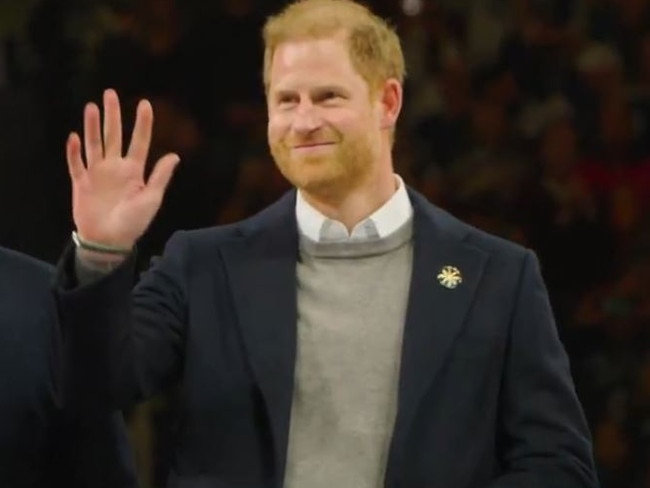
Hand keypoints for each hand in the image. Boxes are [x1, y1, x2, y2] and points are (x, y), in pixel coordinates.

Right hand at [66, 89, 179, 247]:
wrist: (110, 241)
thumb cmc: (134, 222)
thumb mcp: (151, 199)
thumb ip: (160, 176)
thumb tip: (175, 155)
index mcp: (134, 171)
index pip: (139, 141)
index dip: (142, 123)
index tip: (145, 103)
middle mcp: (115, 168)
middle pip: (113, 136)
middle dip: (112, 115)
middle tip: (110, 93)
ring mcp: (97, 174)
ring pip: (94, 144)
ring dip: (92, 126)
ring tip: (92, 106)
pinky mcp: (81, 183)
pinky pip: (76, 164)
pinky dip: (74, 151)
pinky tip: (74, 136)